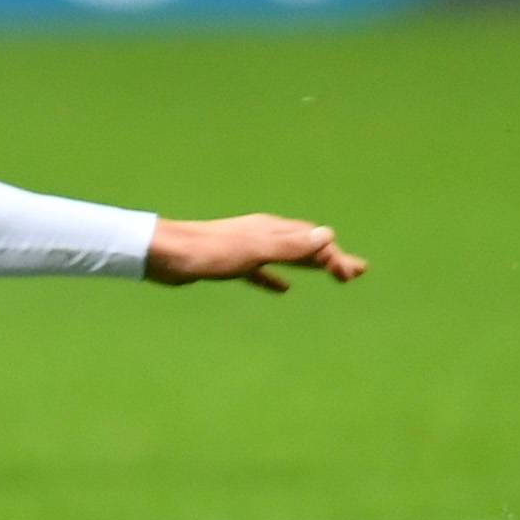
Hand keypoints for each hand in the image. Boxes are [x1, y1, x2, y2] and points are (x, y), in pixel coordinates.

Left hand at [145, 214, 365, 292]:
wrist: (163, 254)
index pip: (313, 241)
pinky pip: (261, 271)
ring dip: (309, 264)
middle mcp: (261, 235)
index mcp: (270, 230)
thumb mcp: (253, 251)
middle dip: (330, 257)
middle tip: (356, 272)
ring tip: (331, 274)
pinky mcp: (229, 264)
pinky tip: (282, 289)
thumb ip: (289, 245)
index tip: (351, 276)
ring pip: (286, 256)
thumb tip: (328, 235)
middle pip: (304, 245)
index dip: (335, 257)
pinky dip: (276, 278)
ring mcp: (245, 248)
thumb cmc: (207, 252)